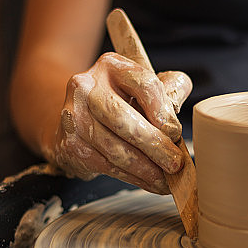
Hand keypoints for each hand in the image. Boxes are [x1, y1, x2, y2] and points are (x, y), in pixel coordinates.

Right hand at [48, 52, 191, 193]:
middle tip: (175, 164)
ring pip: (115, 148)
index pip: (144, 84)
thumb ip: (169, 92)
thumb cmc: (120, 104)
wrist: (76, 121)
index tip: (175, 133)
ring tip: (166, 179)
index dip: (163, 111)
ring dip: (146, 169)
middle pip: (124, 118)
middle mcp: (87, 87)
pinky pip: (107, 166)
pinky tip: (149, 182)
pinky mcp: (71, 144)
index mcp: (111, 66)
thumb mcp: (145, 90)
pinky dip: (133, 178)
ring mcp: (74, 116)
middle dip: (154, 146)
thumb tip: (176, 118)